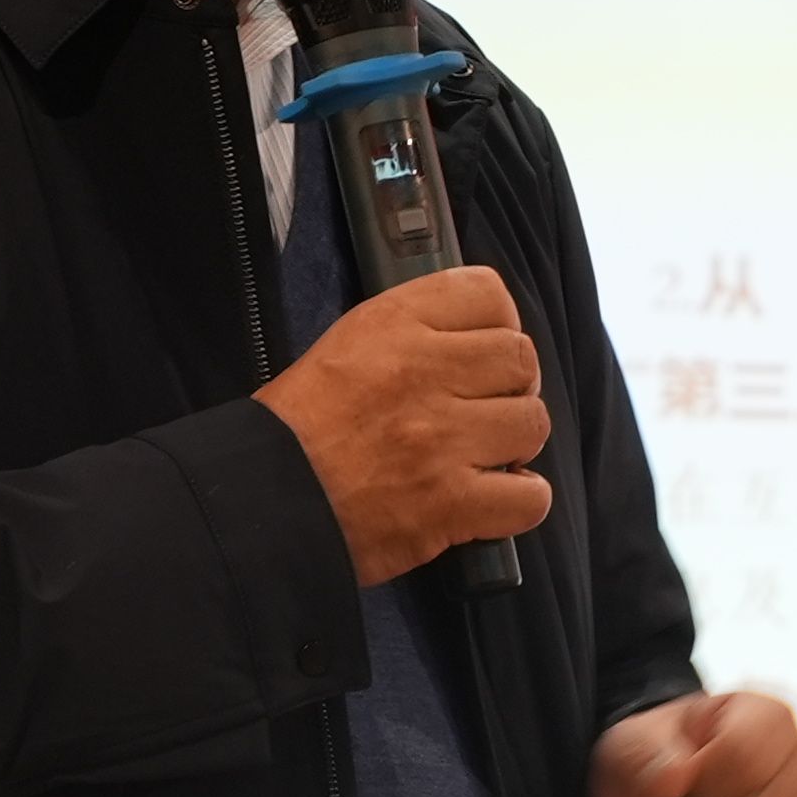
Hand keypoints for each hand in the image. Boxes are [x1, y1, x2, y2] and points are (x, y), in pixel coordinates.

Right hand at [253, 264, 552, 583]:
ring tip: (485, 454)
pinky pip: (530, 497)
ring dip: (515, 443)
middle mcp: (425, 372)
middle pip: (521, 359)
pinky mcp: (451, 503)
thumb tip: (471, 340)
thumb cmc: (296, 429)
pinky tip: (492, 499)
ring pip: (532, 423)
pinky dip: (520, 501)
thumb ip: (410, 332)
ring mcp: (442, 439)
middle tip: (485, 408)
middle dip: (511, 386)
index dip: (498, 325)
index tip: (487, 350)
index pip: (488, 293)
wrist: (264, 498)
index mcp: (394, 324)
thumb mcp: (345, 344)